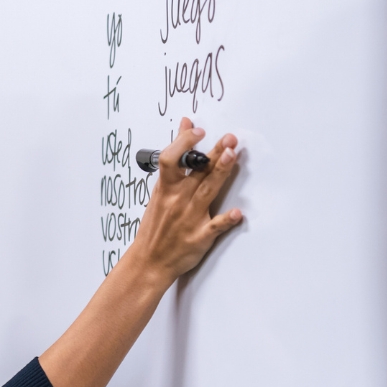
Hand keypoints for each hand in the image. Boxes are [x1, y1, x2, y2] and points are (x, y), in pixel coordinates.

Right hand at [133, 117, 241, 282]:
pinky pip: (214, 227)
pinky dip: (225, 220)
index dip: (184, 142)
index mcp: (166, 189)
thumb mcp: (160, 190)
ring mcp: (189, 218)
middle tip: (229, 138)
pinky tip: (237, 213)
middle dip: (214, 152)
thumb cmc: (156, 226)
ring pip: (206, 191)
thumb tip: (185, 126)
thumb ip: (176, 160)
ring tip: (232, 156)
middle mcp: (178, 200)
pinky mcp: (199, 237)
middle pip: (196, 172)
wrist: (149, 261)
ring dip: (220, 173)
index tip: (197, 130)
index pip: (170, 159)